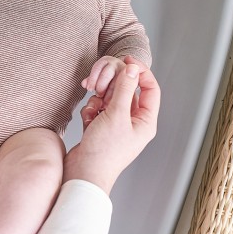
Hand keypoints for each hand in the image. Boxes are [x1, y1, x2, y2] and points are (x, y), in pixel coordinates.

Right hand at [64, 57, 159, 194]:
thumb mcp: (116, 115)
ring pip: (109, 98)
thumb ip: (125, 89)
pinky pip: (97, 108)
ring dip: (98, 101)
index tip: (127, 60)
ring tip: (93, 112)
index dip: (140, 72)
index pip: (150, 88)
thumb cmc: (104, 152)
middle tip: (102, 89)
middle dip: (112, 88)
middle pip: (126, 91)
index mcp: (145, 121)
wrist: (83, 173)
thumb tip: (132, 68)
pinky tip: (87, 121)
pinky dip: (90, 111)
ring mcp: (116, 124)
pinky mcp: (101, 126)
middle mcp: (133, 121)